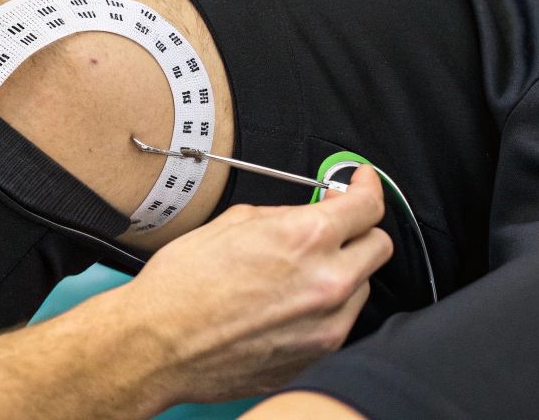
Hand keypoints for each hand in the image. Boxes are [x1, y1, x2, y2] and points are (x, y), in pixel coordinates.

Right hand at [114, 165, 392, 404]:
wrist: (159, 344)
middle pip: (380, 247)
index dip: (367, 186)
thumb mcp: (230, 225)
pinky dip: (325, 307)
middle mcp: (327, 284)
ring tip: (299, 272)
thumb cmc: (181, 286)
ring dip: (342, 272)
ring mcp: (327, 325)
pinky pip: (340, 321)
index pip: (367, 206)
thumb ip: (282, 216)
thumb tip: (307, 213)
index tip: (361, 182)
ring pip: (362, 287)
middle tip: (336, 225)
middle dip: (361, 230)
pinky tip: (288, 303)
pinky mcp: (318, 355)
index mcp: (305, 240)